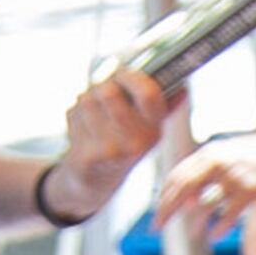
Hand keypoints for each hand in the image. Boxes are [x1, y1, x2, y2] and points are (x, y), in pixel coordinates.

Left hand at [47, 62, 168, 216]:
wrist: (96, 180)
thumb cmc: (123, 144)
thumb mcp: (147, 127)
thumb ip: (163, 105)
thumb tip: (182, 88)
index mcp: (154, 130)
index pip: (149, 94)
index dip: (131, 76)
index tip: (123, 74)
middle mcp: (137, 142)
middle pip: (109, 91)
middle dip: (101, 86)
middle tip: (102, 94)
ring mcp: (112, 150)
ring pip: (88, 99)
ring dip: (86, 100)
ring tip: (93, 115)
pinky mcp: (88, 155)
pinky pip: (74, 114)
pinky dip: (74, 115)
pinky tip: (83, 129)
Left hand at [157, 124, 255, 246]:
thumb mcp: (231, 156)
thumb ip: (208, 174)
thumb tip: (188, 200)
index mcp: (211, 152)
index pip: (178, 174)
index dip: (164, 195)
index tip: (157, 210)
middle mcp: (219, 162)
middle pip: (183, 188)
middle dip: (167, 209)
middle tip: (156, 227)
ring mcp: (234, 176)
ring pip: (204, 204)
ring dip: (194, 222)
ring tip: (191, 234)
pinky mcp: (250, 191)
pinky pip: (228, 214)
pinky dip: (219, 228)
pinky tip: (214, 236)